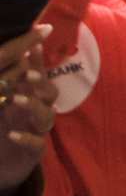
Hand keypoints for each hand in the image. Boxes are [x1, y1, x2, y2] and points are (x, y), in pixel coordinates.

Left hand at [0, 28, 56, 195]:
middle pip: (49, 92)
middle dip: (40, 82)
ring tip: (16, 100)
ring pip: (47, 116)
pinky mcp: (32, 153)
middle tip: (27, 75)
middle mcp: (33, 111)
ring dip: (34, 106)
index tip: (37, 41)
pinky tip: (12, 135)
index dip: (38, 59)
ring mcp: (35, 131)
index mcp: (25, 96)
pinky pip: (38, 145)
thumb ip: (5, 81)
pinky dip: (27, 139)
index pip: (35, 74)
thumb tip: (16, 56)